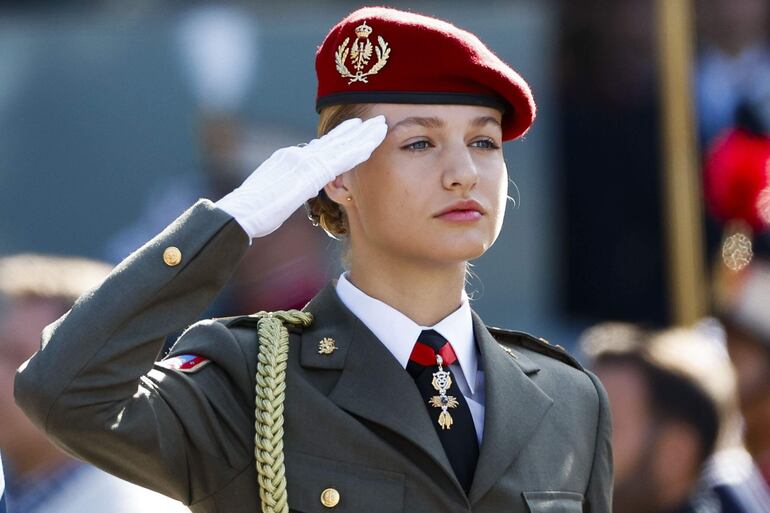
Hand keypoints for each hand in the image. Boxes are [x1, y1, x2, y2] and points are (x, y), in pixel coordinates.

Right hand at [216, 115, 386, 237]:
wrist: (240, 212)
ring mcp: (302, 161)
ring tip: (380, 125)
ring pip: (340, 145)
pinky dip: (356, 151)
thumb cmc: (251, 211)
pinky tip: (371, 145)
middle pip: (332, 140)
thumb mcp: (271, 193)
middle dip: (355, 130)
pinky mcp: (308, 173)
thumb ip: (287, 185)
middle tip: (374, 121)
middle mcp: (296, 155)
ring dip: (362, 135)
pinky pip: (339, 159)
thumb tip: (297, 187)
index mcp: (287, 158)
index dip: (340, 137)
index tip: (354, 129)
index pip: (320, 146)